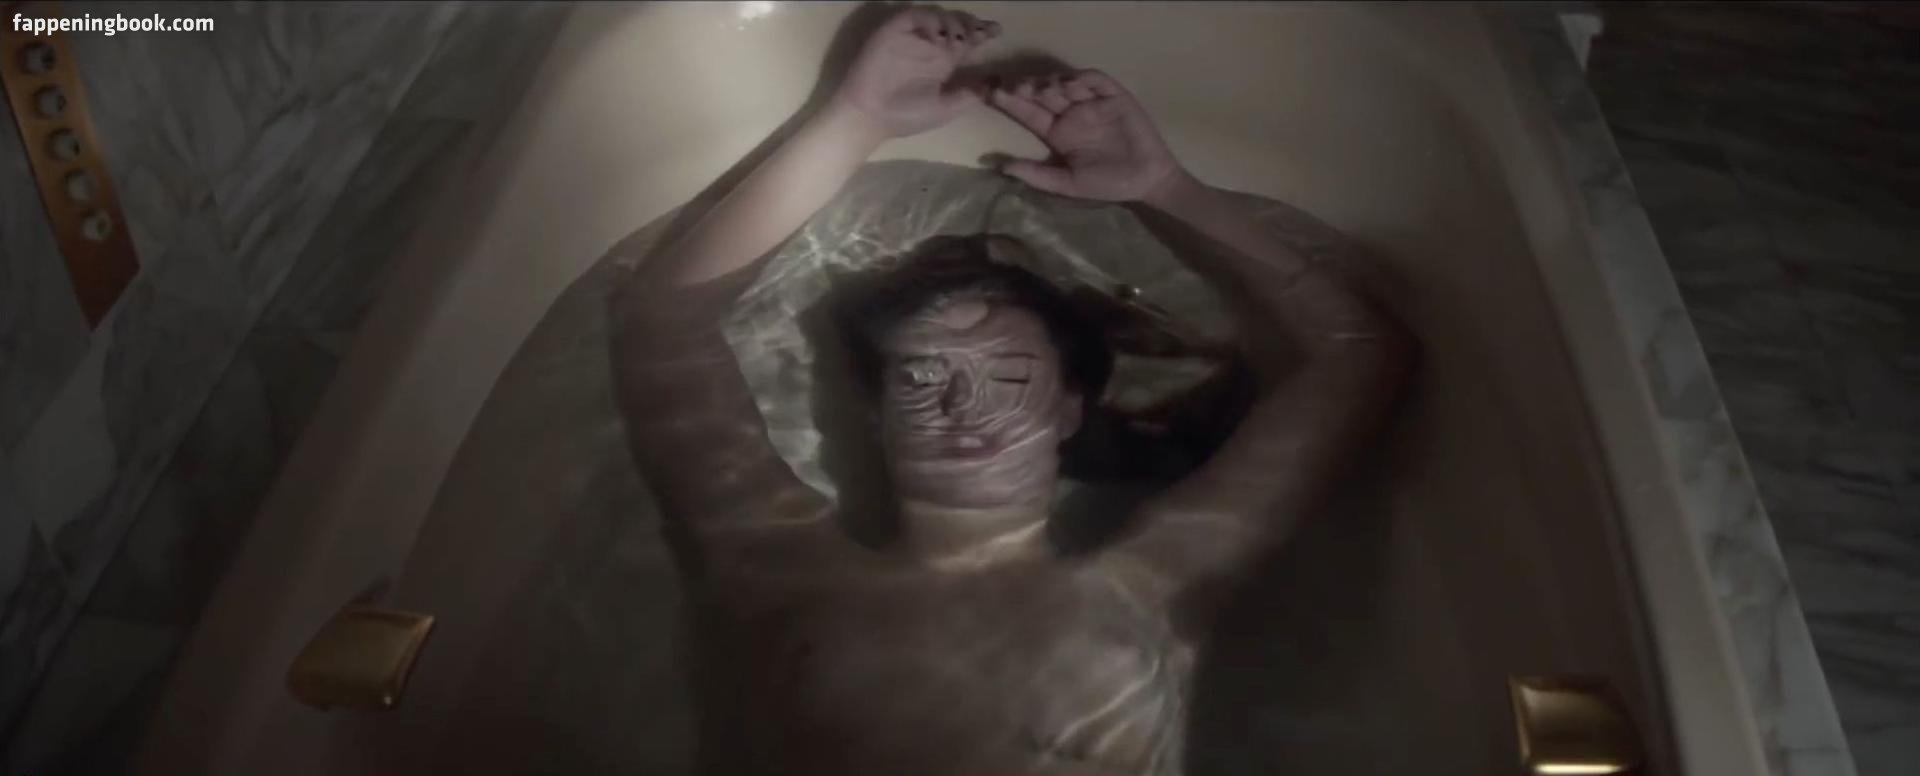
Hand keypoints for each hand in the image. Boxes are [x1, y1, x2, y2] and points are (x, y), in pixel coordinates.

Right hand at [832, 5, 1000, 138]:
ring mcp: (913, 37)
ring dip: (952, 22)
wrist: (871, 116)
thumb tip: (994, 82)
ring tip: (959, 37)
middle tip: (980, 31)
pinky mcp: (894, 31)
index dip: (982, 33)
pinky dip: (928, 20)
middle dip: (971, 24)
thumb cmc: (906, 116)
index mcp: (943, 63)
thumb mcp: (946, 109)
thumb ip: (969, 95)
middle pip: (956, 25)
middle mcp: (930, 46)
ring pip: (938, 16)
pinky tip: (937, 36)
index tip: (997, 31)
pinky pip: (914, 16)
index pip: (966, 42)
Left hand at [989, 69, 1182, 202]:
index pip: (1029, 113)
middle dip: (1027, 87)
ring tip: (1040, 88)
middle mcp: (1071, 113)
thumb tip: (1000, 167)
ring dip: (1051, 81)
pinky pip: (1095, 80)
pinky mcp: (1114, 96)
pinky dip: (1082, 78)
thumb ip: (1036, 175)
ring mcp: (1092, 102)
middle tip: (1014, 87)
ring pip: (1065, 83)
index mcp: (1056, 132)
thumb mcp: (1067, 184)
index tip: (993, 94)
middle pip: (1043, 93)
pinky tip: (1071, 84)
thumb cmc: (1108, 185)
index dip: (1012, 103)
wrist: (1147, 181)